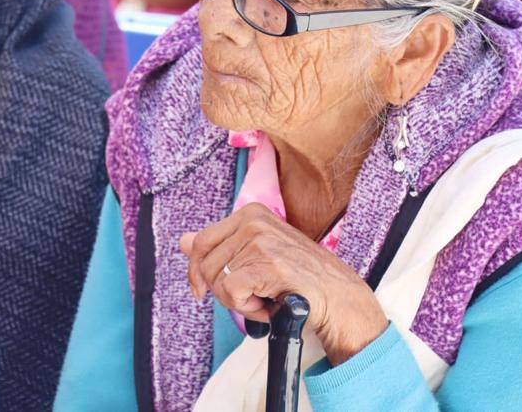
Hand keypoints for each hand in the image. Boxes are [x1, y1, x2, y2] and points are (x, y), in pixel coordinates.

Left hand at [179, 203, 387, 364]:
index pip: (201, 241)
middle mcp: (254, 221)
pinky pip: (232, 294)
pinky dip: (248, 309)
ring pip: (218, 282)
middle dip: (223, 290)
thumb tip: (183, 241)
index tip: (200, 289)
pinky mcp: (267, 265)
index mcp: (250, 213)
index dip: (196, 271)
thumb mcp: (256, 253)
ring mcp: (261, 242)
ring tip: (265, 298)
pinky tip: (269, 305)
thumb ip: (220, 245)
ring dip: (239, 302)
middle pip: (206, 265)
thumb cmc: (299, 278)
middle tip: (252, 295)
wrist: (338, 297)